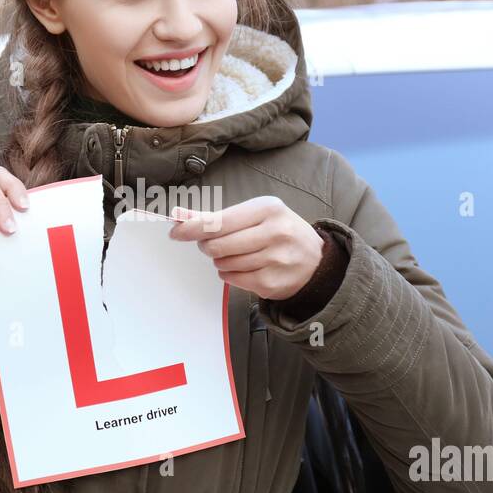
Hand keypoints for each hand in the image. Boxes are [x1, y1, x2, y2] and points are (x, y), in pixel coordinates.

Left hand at [168, 196, 323, 300]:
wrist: (316, 262)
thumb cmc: (279, 232)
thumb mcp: (255, 215)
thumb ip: (216, 216)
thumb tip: (179, 215)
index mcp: (268, 209)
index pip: (219, 221)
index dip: (192, 228)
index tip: (176, 231)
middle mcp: (275, 232)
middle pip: (217, 245)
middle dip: (208, 246)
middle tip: (213, 244)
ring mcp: (275, 260)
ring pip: (223, 263)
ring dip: (220, 260)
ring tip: (236, 254)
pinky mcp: (271, 283)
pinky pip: (232, 279)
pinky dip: (229, 274)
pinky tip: (242, 267)